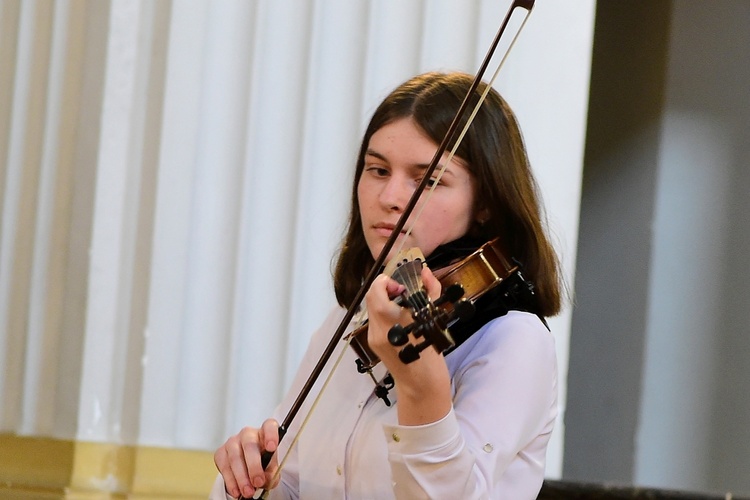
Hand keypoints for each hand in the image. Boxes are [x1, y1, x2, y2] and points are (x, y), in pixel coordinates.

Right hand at [214, 419, 280, 498]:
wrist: (248, 467)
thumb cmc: (263, 463)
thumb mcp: (272, 468)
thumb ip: (271, 473)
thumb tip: (264, 480)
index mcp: (265, 432)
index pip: (269, 426)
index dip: (271, 435)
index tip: (272, 447)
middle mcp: (248, 434)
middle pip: (250, 445)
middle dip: (254, 466)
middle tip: (258, 482)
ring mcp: (233, 441)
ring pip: (235, 457)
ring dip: (241, 477)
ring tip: (248, 492)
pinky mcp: (220, 452)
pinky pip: (224, 466)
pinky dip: (231, 481)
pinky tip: (236, 490)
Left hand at [365, 266, 451, 424]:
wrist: (422, 385)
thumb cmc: (432, 354)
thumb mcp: (435, 319)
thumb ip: (430, 291)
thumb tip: (425, 271)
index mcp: (392, 322)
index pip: (376, 290)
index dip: (387, 281)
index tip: (403, 286)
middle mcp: (378, 328)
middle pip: (371, 297)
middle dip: (385, 289)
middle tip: (403, 292)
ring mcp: (373, 337)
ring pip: (371, 308)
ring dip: (384, 300)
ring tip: (403, 306)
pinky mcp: (373, 343)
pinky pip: (375, 320)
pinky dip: (384, 313)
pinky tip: (400, 319)